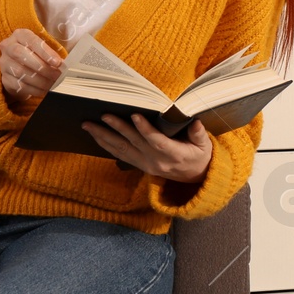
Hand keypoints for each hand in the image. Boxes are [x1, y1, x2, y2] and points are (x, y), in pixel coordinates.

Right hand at [0, 28, 62, 102]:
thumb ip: (52, 54)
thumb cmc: (36, 55)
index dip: (45, 52)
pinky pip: (19, 85)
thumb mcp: (43, 49)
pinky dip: (34, 89)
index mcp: (20, 35)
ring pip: (20, 72)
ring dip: (40, 80)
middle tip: (57, 75)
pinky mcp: (5, 78)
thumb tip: (63, 64)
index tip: (58, 62)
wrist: (21, 67)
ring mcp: (4, 63)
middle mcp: (8, 46)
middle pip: (20, 54)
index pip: (31, 40)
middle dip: (41, 67)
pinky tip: (44, 91)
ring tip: (53, 84)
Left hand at [82, 113, 212, 183]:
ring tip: (88, 125)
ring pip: (121, 150)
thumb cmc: (199, 155)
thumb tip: (195, 122)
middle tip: (103, 115)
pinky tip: (95, 135)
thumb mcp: (204, 145)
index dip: (145, 129)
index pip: (157, 141)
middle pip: (133, 143)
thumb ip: (199, 134)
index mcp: (174, 154)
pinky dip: (106, 145)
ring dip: (103, 137)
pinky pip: (119, 155)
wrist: (195, 177)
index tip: (135, 115)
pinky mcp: (139, 165)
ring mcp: (145, 164)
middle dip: (117, 128)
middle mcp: (156, 161)